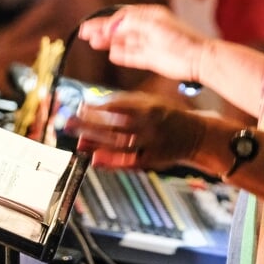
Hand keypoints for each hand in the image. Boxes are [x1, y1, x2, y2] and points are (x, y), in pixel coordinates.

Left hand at [70, 91, 207, 170]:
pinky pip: (130, 162)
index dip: (95, 107)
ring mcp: (152, 143)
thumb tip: (92, 104)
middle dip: (89, 123)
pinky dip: (112, 162)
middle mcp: (149, 124)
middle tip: (68, 122)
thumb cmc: (166, 115)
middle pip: (114, 124)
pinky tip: (95, 159)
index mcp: (148, 107)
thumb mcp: (149, 100)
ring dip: (97, 142)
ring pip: (120, 143)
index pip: (116, 106)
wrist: (195, 135)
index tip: (78, 107)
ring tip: (78, 140)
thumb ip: (123, 102)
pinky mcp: (153, 160)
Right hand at [78, 4, 206, 81]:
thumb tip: (111, 25)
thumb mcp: (154, 25)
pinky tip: (111, 55)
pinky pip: (132, 56)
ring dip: (109, 42)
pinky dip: (121, 55)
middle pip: (120, 28)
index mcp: (149, 16)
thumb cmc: (180, 39)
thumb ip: (131, 23)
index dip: (107, 21)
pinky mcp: (152, 59)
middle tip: (84, 32)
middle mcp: (148, 29)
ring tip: (93, 43)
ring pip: (124, 42)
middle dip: (102, 30)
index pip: (123, 16)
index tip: (94, 27)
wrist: (198, 59)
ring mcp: (149, 44)